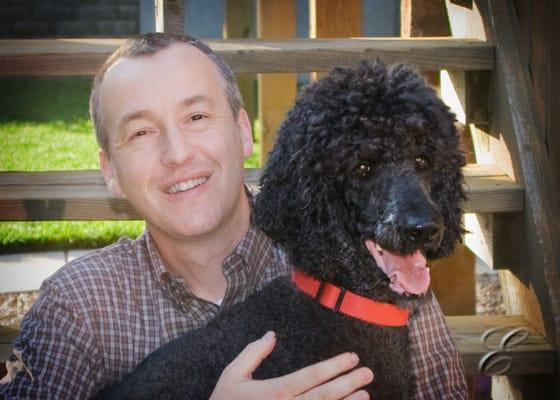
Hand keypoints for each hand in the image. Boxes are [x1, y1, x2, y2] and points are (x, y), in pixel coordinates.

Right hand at [210, 331, 372, 399]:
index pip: (310, 376)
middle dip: (348, 383)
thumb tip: (271, 335)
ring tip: (366, 395)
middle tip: (368, 372)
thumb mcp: (232, 376)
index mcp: (272, 392)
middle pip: (323, 396)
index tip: (352, 357)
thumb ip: (252, 354)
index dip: (333, 366)